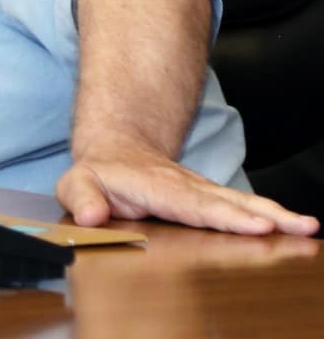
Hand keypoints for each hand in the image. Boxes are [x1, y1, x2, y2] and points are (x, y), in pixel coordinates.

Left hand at [56, 146, 320, 236]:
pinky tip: (295, 227)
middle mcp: (186, 187)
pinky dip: (271, 216)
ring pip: (242, 203)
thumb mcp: (76, 183)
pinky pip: (243, 207)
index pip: (193, 205)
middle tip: (297, 226)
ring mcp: (203, 191)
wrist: (116, 150)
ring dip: (276, 214)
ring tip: (307, 226)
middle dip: (264, 215)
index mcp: (156, 187)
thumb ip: (81, 198)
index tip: (255, 225)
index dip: (224, 216)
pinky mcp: (213, 198)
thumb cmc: (99, 174)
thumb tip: (90, 215)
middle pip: (228, 203)